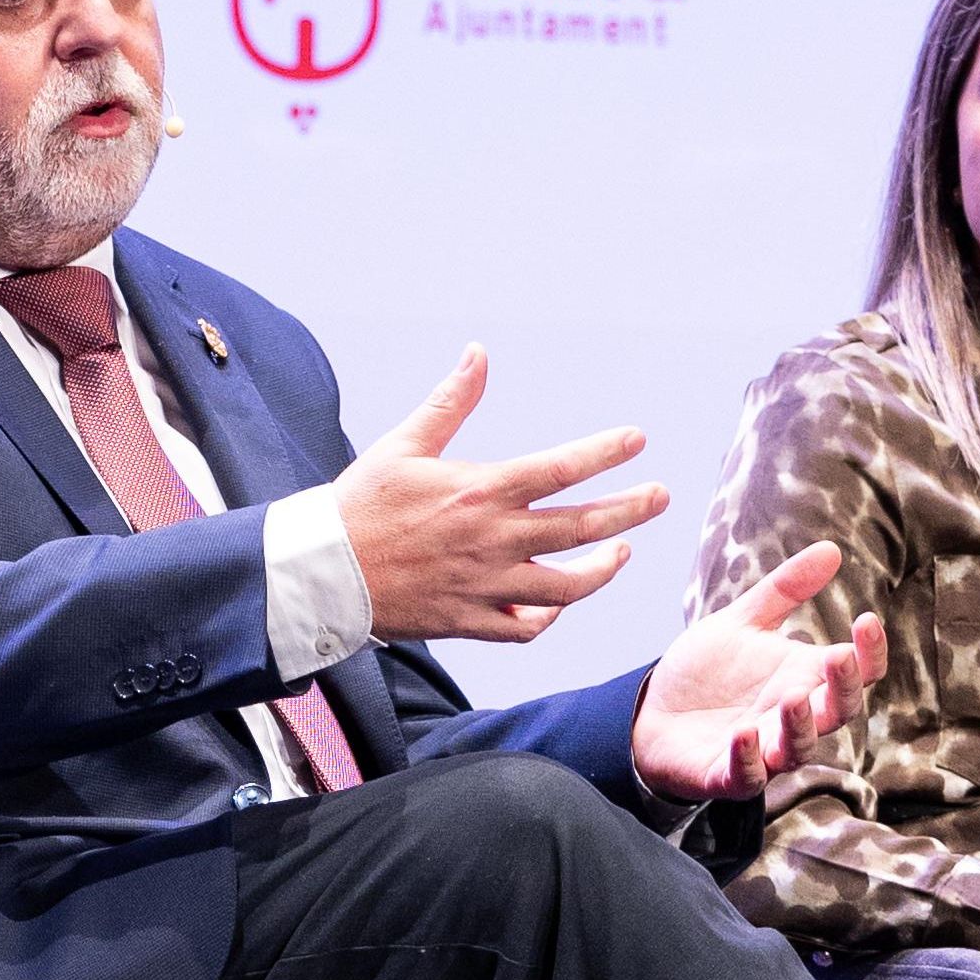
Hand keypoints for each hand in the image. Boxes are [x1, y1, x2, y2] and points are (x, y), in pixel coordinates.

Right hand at [331, 345, 669, 641]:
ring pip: (567, 587)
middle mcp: (492, 540)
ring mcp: (485, 585)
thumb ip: (451, 401)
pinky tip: (559, 601)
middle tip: (659, 496)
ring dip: (603, 569)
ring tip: (620, 551)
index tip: (636, 440)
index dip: (605, 452)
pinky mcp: (469, 620)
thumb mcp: (403, 444)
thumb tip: (479, 353)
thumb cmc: (359, 504)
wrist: (321, 572)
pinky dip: (548, 616)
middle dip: (629, 509)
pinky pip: (526, 626)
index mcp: (480, 492)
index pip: (561, 469)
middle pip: (582, 527)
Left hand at [629, 541, 889, 801]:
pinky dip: (748, 758)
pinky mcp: (726, 775)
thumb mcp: (741, 623)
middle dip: (843, 688)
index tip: (866, 619)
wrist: (651, 712)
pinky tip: (743, 734)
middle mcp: (792, 717)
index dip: (869, 651)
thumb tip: (832, 548)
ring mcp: (763, 750)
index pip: (854, 670)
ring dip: (799, 725)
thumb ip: (784, 591)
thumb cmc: (706, 673)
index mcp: (803, 678)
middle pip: (837, 711)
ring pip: (798, 748)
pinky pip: (747, 775)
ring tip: (792, 698)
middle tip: (840, 659)